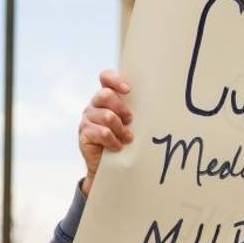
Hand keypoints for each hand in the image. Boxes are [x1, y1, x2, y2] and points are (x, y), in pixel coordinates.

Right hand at [80, 70, 133, 195]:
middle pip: (105, 95)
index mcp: (106, 96)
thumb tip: (159, 100)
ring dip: (121, 129)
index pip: (105, 77)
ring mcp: (88, 118)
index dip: (115, 80)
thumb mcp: (131, 121)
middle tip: (130, 120)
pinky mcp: (84, 133)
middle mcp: (95, 104)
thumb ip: (135, 109)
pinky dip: (114, 141)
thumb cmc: (124, 138)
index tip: (128, 90)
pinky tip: (118, 146)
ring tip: (127, 139)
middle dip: (122, 109)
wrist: (110, 165)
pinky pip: (103, 133)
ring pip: (107, 116)